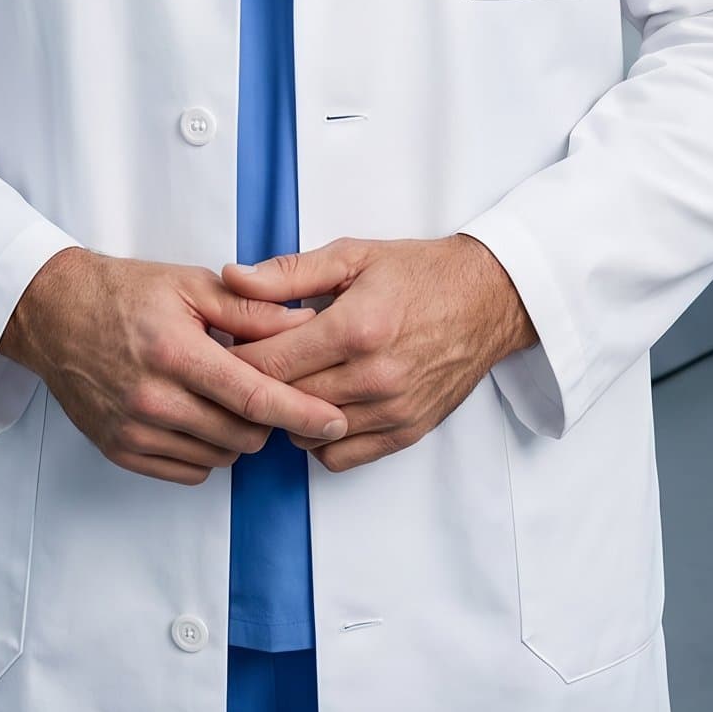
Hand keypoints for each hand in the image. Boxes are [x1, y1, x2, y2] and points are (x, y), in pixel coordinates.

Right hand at [0, 248, 351, 485]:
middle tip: (266, 390)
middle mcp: (154, 398)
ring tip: (228, 398)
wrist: (55, 314)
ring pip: (218, 457)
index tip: (335, 420)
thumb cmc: (125, 293)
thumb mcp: (190, 284)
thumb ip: (250, 308)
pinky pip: (186, 471)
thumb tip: (305, 322)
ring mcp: (134, 429)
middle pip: (242, 434)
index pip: (254, 396)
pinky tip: (200, 417)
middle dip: (269, 418)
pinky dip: (206, 452)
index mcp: (176, 351)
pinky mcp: (120, 450)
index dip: (301, 412)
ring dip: (237, 435)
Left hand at [221, 235, 534, 473]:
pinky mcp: (407, 431)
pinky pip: (340, 456)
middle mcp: (374, 375)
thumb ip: (288, 272)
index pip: (271, 363)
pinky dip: (320, 437)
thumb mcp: (352, 256)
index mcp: (356, 327)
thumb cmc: (418, 274)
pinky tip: (321, 405)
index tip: (226, 349)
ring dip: (288, 413)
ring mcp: (392, 409)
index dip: (238, 358)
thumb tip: (232, 279)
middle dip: (256, 386)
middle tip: (247, 367)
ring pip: (308, 433)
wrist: (486, 300)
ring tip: (289, 383)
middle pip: (285, 400)